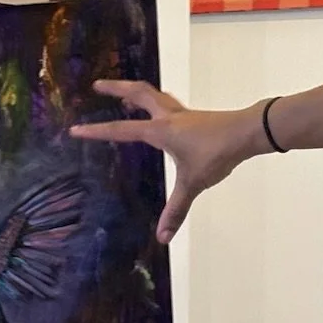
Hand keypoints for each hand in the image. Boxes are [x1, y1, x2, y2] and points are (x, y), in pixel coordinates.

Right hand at [71, 80, 266, 242]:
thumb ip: (176, 209)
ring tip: (123, 95)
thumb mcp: (193, 183)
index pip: (121, 130)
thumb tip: (163, 237)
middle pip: (137, 94)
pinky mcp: (194, 116)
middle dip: (115, 88)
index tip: (75, 129)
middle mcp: (167, 117)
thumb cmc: (216, 154)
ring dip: (135, 91)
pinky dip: (155, 102)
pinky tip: (159, 112)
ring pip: (153, 94)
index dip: (96, 131)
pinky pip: (167, 103)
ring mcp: (182, 114)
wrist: (247, 133)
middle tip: (97, 85)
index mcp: (160, 131)